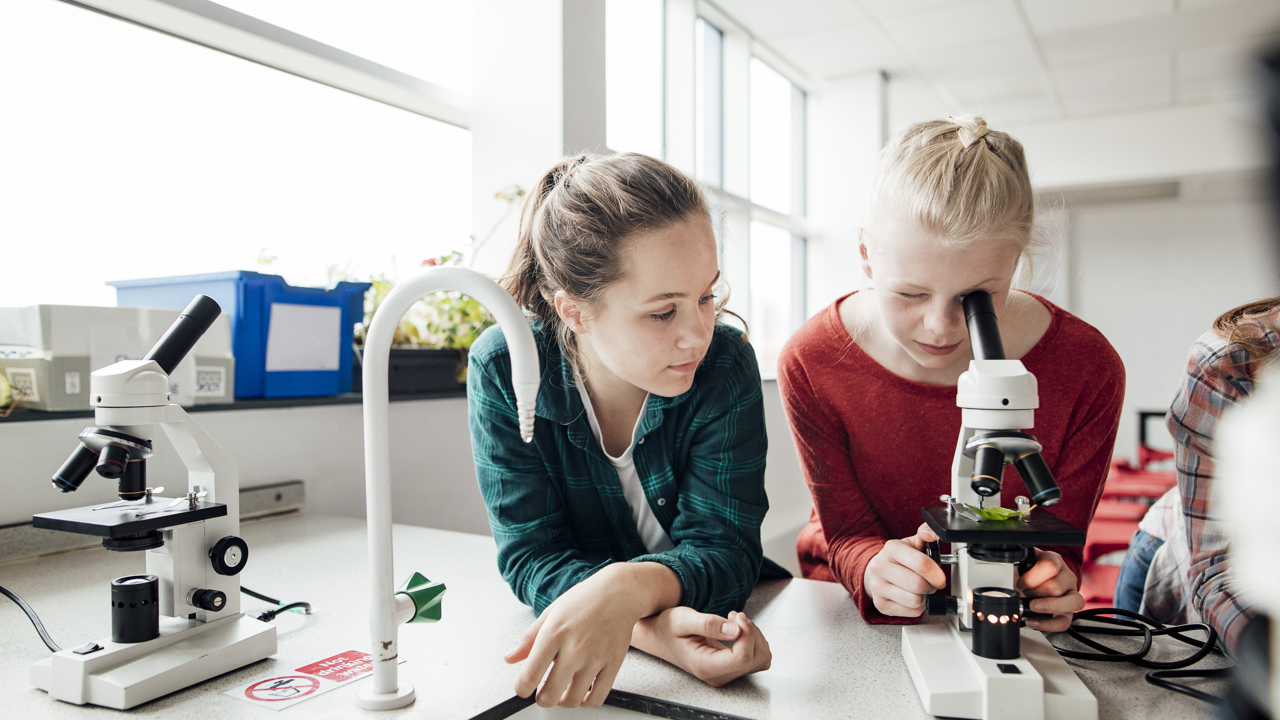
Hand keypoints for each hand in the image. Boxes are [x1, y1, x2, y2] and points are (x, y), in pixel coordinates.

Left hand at [504, 563, 678, 707]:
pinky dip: (586, 702)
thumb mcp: (551, 613)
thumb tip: (510, 658)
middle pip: (550, 695)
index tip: (523, 688)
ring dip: (563, 702)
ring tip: (561, 692)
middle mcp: (574, 649)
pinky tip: (582, 693)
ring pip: (573, 700)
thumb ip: (528, 639)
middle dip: (541, 699)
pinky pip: (597, 697)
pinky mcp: (613, 664)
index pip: (529, 675)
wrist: (619, 593)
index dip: (522, 689)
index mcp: (553, 634)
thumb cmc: (584, 600)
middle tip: (542, 693)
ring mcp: (595, 658)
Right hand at [632, 607, 770, 686]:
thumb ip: (708, 624)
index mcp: (706, 666)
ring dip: (754, 635)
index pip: (743, 658)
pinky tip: (738, 629)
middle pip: (756, 658)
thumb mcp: (682, 619)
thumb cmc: (667, 627)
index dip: (747, 633)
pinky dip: (754, 640)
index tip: (735, 615)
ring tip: (734, 621)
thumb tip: (735, 630)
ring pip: (761, 658)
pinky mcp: (731, 667)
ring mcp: (726, 673)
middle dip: (751, 632)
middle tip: (733, 615)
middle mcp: (718, 675)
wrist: (659, 636)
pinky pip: (757, 657)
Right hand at [863, 523, 946, 616]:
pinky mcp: (881, 604)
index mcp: (891, 549)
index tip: (940, 577)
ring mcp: (878, 587)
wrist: (876, 573)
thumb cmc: (898, 560)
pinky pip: (910, 612)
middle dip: (931, 586)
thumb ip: (925, 535)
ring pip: (915, 601)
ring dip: (924, 598)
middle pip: (918, 585)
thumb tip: (931, 532)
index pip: (921, 564)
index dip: (936, 573)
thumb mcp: (911, 544)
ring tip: (919, 590)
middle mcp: (881, 567)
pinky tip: (911, 598)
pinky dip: (917, 608)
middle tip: (930, 583)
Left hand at [1016, 548, 1082, 632]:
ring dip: (1048, 606)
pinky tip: (1033, 621)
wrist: (1037, 580)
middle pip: (1056, 586)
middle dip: (1036, 592)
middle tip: (1025, 592)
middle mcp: (1066, 578)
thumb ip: (1015, 564)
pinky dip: (1048, 624)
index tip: (1020, 583)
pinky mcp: (1068, 613)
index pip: (1050, 566)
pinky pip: (1064, 622)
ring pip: (1072, 602)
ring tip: (1033, 606)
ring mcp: (1071, 596)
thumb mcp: (1023, 562)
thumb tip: (1003, 573)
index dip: (1032, 577)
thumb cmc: (1029, 571)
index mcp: (1054, 561)